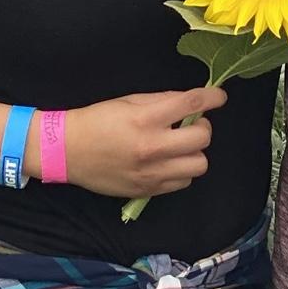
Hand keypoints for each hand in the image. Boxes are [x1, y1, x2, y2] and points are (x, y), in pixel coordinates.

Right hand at [60, 87, 225, 198]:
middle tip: (192, 123)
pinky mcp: (147, 191)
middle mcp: (152, 148)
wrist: (68, 152)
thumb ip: (162, 101)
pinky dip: (182, 170)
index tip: (219, 96)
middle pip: (202, 138)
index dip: (212, 98)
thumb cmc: (98, 120)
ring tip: (180, 145)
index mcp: (146, 119)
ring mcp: (151, 173)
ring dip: (195, 152)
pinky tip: (168, 161)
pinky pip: (183, 182)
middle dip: (203, 126)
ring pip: (199, 165)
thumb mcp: (129, 101)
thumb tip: (189, 102)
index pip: (191, 105)